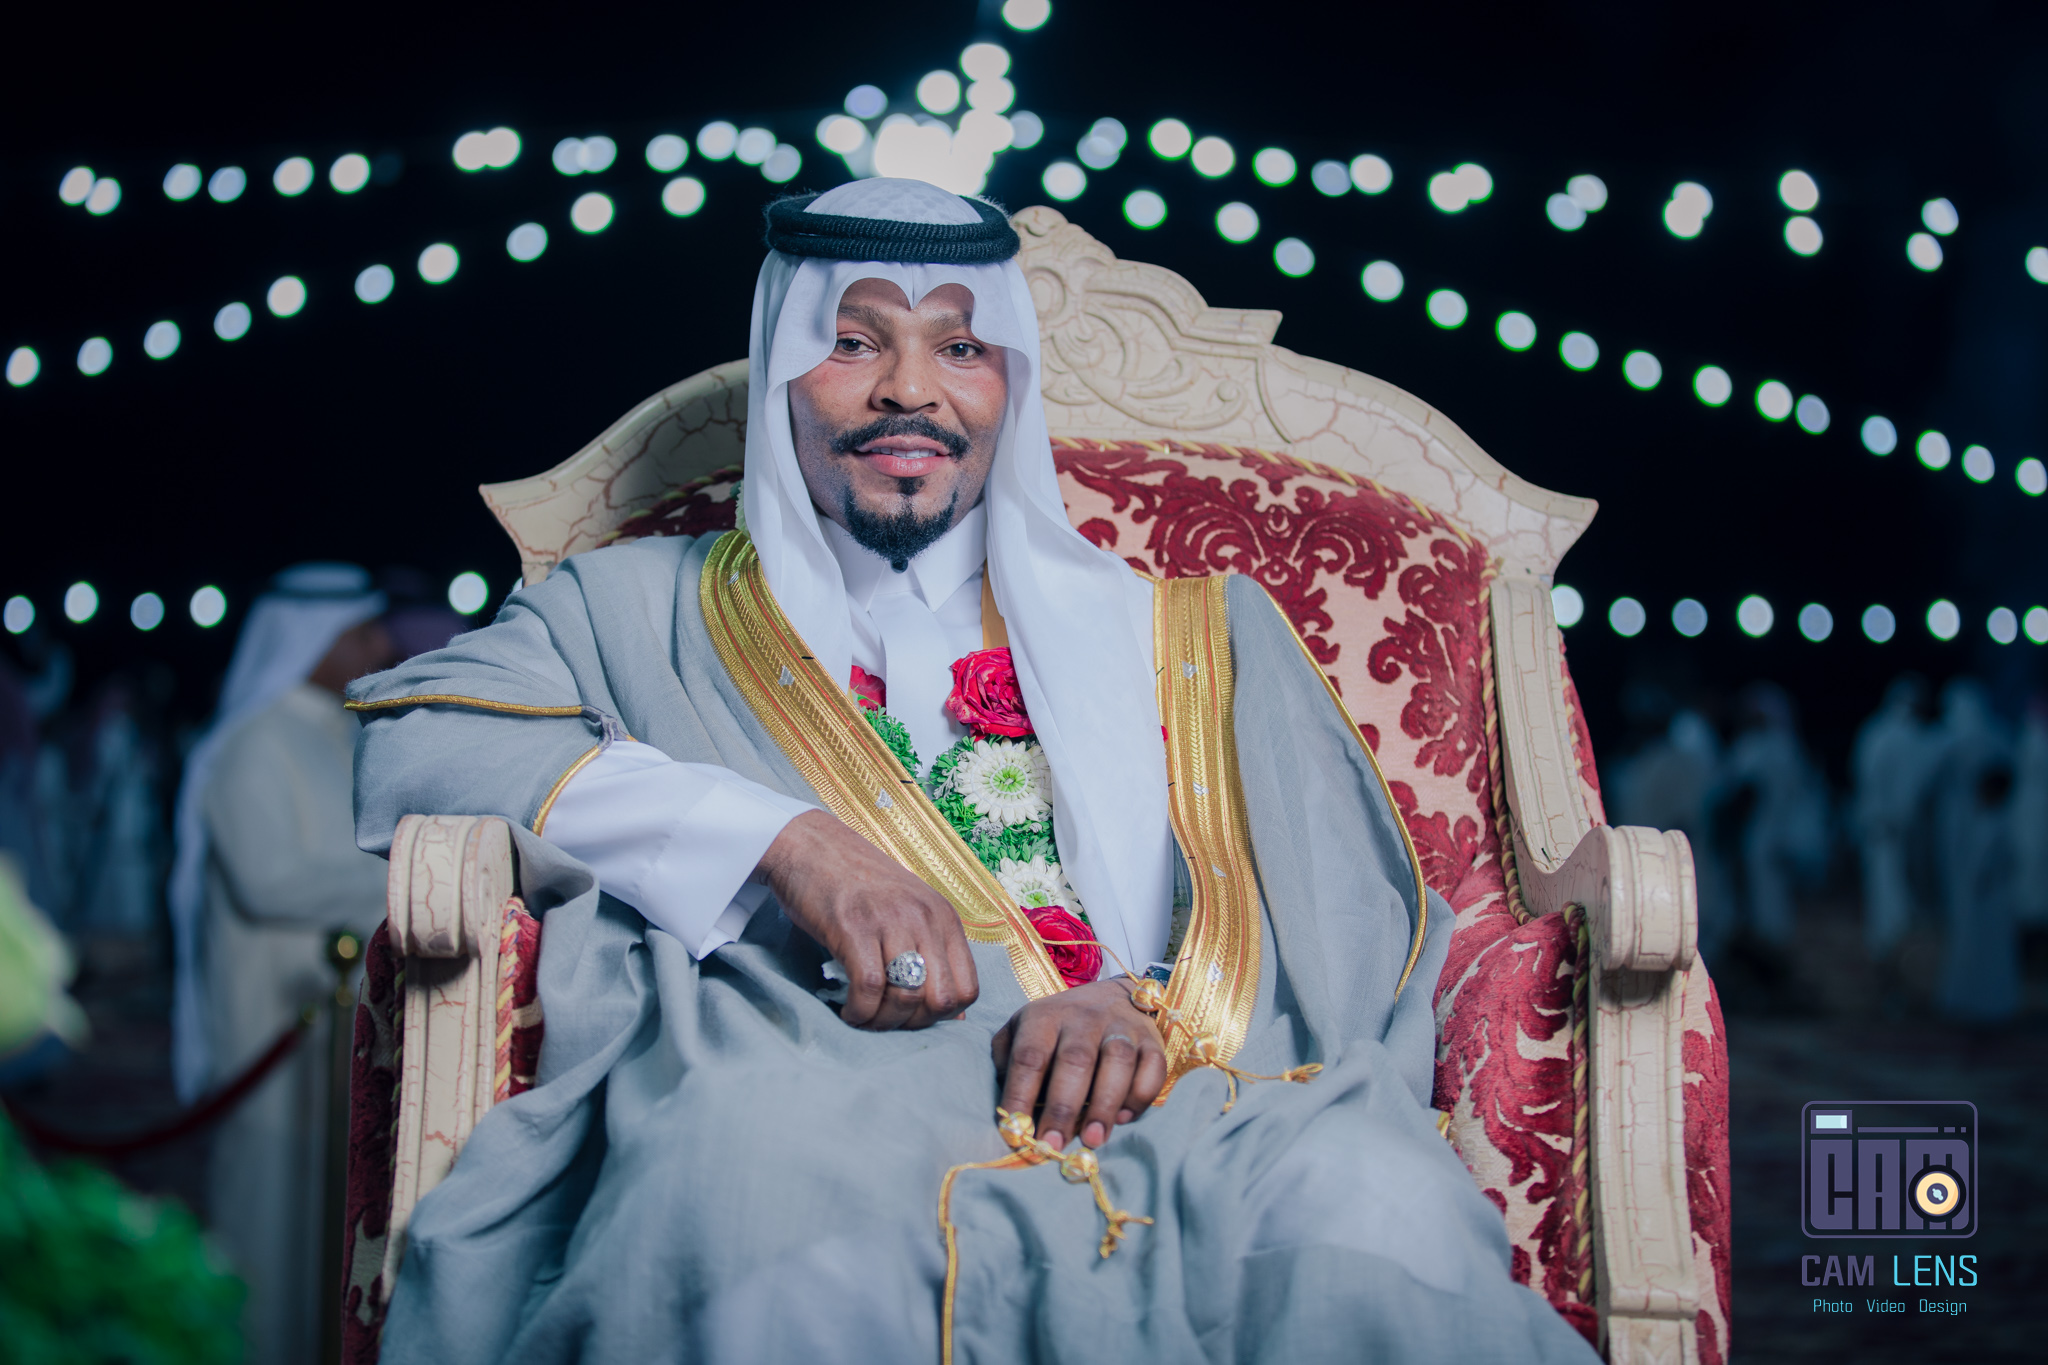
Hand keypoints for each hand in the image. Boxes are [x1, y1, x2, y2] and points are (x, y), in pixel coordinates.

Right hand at [756, 809, 977, 1029]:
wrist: (811, 846)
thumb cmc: (858, 885)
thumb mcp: (908, 911)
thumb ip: (932, 953)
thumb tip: (956, 1014)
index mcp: (943, 917)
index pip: (967, 989)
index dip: (943, 1016)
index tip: (913, 1015)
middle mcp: (924, 918)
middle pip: (941, 1000)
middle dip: (913, 1024)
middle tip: (886, 1020)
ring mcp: (890, 921)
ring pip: (906, 998)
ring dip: (882, 1022)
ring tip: (864, 1017)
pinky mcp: (854, 927)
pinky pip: (869, 988)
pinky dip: (858, 1011)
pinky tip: (847, 1009)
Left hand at [991, 979, 1167, 1151]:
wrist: (1112, 996)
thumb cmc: (1058, 1027)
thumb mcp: (1022, 1030)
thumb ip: (1006, 1060)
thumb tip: (1009, 1106)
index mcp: (1045, 1017)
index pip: (1029, 1057)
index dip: (1021, 1095)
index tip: (1016, 1133)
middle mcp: (1084, 1018)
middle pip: (1075, 1060)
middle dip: (1063, 1107)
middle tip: (1053, 1145)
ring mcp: (1121, 1027)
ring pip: (1117, 1061)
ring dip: (1104, 1104)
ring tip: (1093, 1140)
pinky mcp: (1152, 1040)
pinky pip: (1153, 1066)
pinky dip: (1140, 1095)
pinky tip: (1124, 1118)